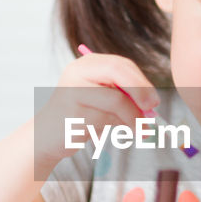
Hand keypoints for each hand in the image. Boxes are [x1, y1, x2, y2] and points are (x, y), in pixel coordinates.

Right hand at [37, 51, 160, 165]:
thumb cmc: (81, 118)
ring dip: (133, 118)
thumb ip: (125, 97)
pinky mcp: (72, 112)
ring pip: (117, 100)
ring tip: (139, 130)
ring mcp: (73, 90)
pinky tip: (113, 134)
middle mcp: (78, 71)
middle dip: (141, 90)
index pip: (121, 64)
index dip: (142, 81)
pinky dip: (118, 128)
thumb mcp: (105, 102)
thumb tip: (152, 105)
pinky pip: (106, 119)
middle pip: (118, 71)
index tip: (154, 100)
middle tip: (153, 108)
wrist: (46, 137)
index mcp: (87, 64)